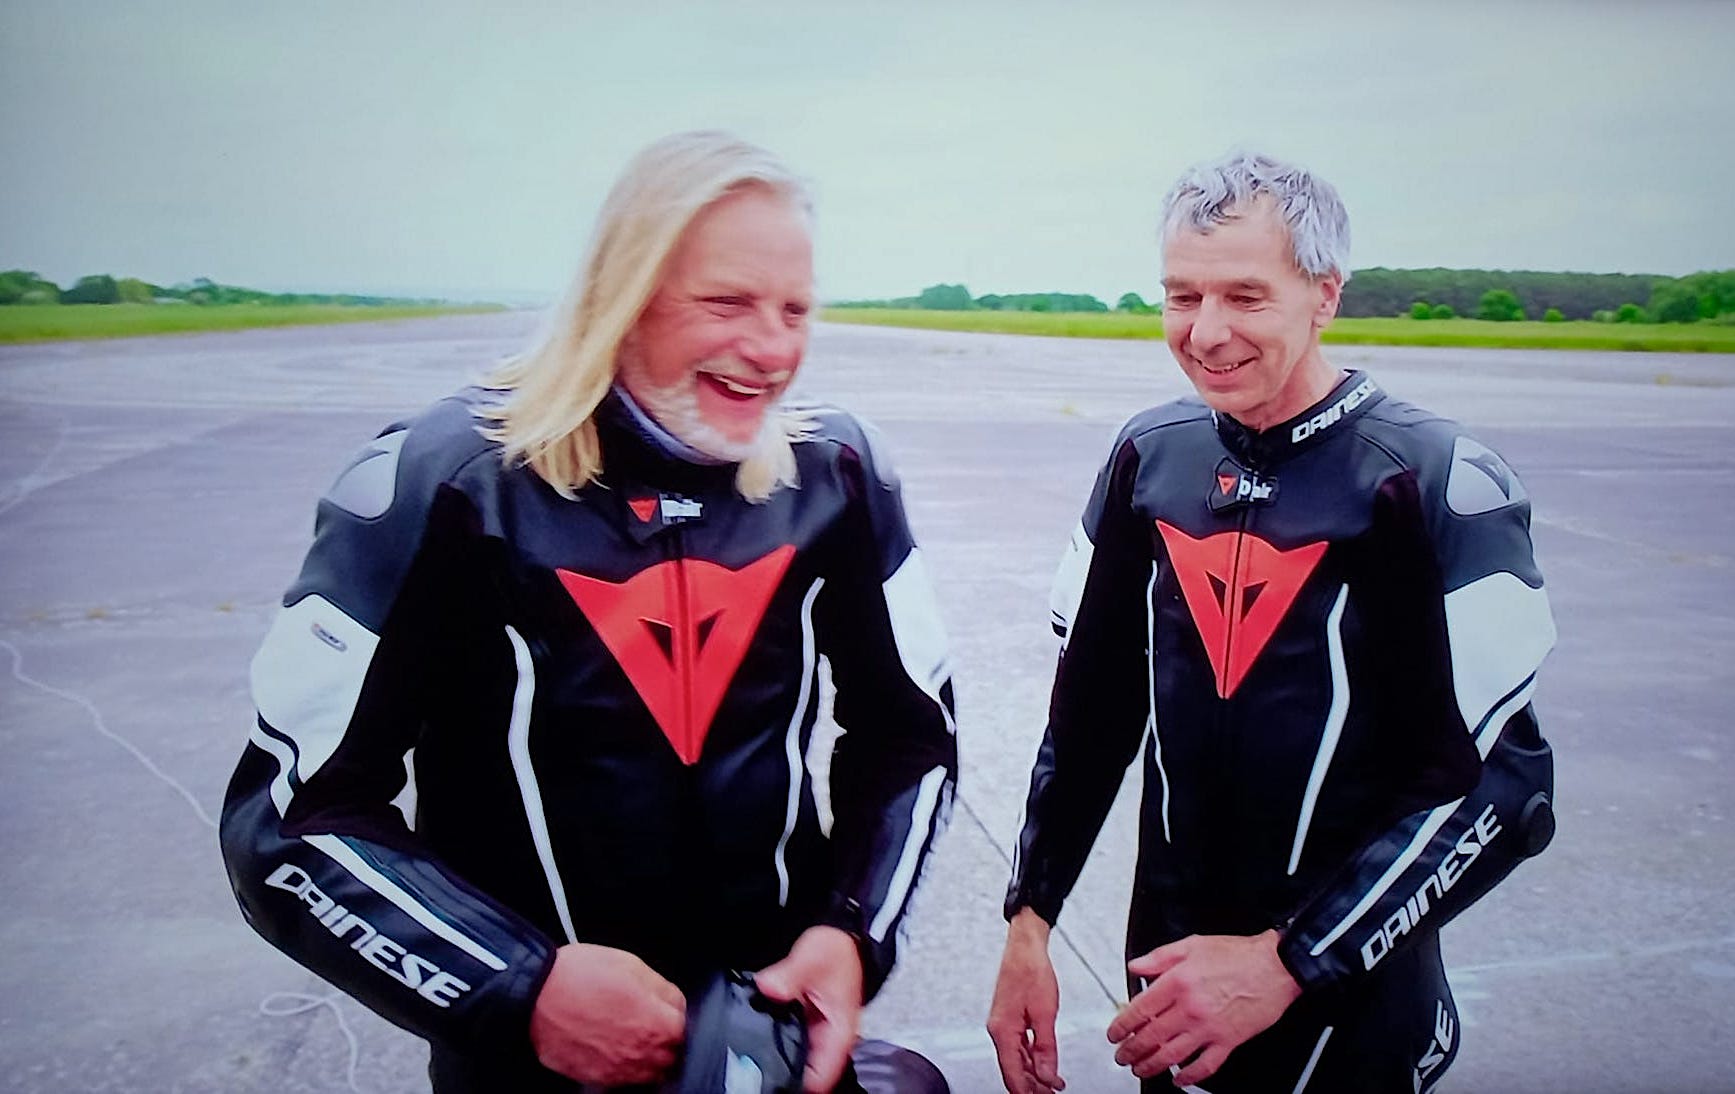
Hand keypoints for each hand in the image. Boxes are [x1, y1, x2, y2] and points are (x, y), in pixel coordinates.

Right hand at [528, 943, 684, 1084]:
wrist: (534, 996)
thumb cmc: (578, 977)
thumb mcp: (631, 964)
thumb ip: (661, 988)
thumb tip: (674, 1001)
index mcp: (658, 1024)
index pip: (684, 1021)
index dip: (670, 1007)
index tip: (659, 1003)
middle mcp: (643, 1055)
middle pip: (671, 1052)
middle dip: (663, 1035)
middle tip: (643, 1017)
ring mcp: (620, 1071)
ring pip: (650, 1071)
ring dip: (646, 1055)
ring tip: (626, 1032)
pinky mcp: (598, 1079)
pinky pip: (622, 1079)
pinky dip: (621, 1065)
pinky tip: (608, 1044)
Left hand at [756, 926, 863, 1092]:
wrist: (840, 939)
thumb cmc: (836, 951)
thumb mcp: (813, 958)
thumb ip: (790, 975)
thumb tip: (769, 987)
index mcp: (838, 1034)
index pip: (820, 1079)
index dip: (793, 1083)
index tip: (766, 1077)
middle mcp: (829, 1041)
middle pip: (803, 1076)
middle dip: (778, 1072)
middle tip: (748, 1065)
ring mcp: (816, 1036)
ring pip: (792, 1063)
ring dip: (773, 1059)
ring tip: (747, 1052)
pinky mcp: (803, 1028)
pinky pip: (786, 1045)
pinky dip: (770, 1043)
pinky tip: (752, 1037)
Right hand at [985, 908, 1064, 1093]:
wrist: (1025, 947)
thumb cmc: (1031, 971)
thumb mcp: (1045, 1013)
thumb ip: (1046, 1048)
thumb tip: (1048, 1075)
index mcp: (1002, 1031)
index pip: (1012, 1075)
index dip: (1028, 1092)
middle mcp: (998, 1030)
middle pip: (1013, 1070)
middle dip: (1032, 1086)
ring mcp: (1003, 1025)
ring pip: (1016, 1060)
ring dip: (1034, 1074)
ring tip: (1053, 1084)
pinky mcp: (1009, 1019)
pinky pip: (1018, 1047)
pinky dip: (1032, 1058)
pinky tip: (1045, 1063)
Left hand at [1107, 930, 1300, 1086]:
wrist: (1275, 966)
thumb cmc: (1238, 955)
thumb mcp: (1192, 944)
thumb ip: (1159, 957)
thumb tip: (1136, 967)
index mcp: (1178, 983)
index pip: (1139, 1010)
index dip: (1122, 1025)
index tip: (1114, 1034)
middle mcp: (1190, 1008)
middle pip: (1151, 1037)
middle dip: (1131, 1050)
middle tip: (1122, 1056)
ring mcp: (1209, 1028)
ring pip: (1172, 1054)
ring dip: (1151, 1065)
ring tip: (1140, 1069)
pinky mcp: (1228, 1041)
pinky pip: (1204, 1066)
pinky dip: (1189, 1077)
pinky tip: (1178, 1079)